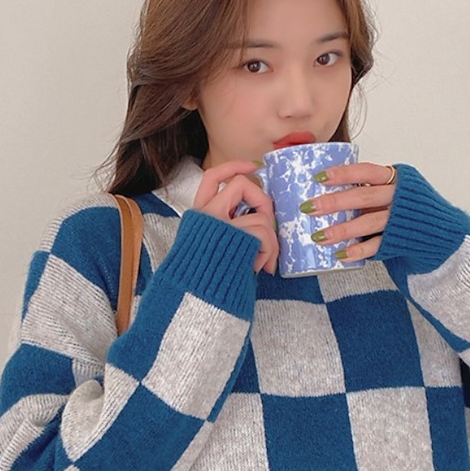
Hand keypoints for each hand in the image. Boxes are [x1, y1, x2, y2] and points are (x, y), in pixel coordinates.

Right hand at [192, 160, 278, 274]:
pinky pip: (263, 234)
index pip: (212, 177)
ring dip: (271, 242)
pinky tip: (259, 268)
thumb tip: (262, 217)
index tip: (254, 167)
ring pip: (260, 217)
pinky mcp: (235, 238)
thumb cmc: (211, 281)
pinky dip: (268, 252)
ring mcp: (220, 225)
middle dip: (264, 203)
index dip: (234, 166)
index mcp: (198, 216)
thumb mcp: (214, 247)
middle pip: (241, 185)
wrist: (199, 304)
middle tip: (269, 226)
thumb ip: (230, 227)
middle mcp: (205, 215)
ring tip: (264, 263)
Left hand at [303, 161, 396, 260]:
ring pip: (369, 222)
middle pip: (364, 197)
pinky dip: (358, 250)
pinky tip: (341, 254)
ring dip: (342, 230)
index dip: (343, 174)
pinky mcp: (398, 240)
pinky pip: (377, 245)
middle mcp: (397, 197)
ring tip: (319, 237)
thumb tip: (323, 190)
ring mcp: (398, 219)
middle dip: (335, 202)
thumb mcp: (389, 189)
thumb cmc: (403, 205)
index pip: (366, 171)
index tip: (318, 178)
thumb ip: (366, 188)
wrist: (435, 228)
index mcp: (393, 178)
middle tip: (309, 208)